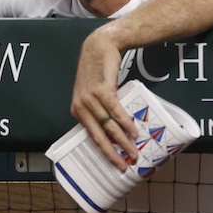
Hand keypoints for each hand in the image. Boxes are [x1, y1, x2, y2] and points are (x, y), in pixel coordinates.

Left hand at [71, 27, 137, 169]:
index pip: (92, 137)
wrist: (99, 48)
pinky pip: (114, 111)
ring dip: (123, 140)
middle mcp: (80, 107)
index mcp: (78, 111)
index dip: (105, 152)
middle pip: (99, 136)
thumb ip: (100, 111)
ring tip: (134, 151)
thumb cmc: (98, 73)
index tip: (117, 164)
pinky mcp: (101, 90)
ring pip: (108, 125)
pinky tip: (133, 132)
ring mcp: (89, 99)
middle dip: (113, 153)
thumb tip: (115, 131)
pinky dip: (124, 122)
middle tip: (126, 165)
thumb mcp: (93, 94)